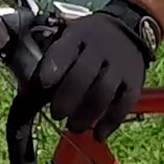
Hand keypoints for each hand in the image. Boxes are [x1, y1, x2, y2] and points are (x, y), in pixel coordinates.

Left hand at [30, 0, 160, 140]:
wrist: (129, 28)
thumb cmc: (87, 40)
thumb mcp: (69, 36)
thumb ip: (53, 58)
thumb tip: (29, 91)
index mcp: (78, 35)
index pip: (64, 50)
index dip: (52, 68)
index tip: (42, 85)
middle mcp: (100, 48)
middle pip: (82, 75)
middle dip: (66, 98)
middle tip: (56, 114)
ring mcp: (120, 65)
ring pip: (102, 93)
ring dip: (86, 115)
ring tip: (73, 127)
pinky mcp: (134, 82)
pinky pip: (123, 104)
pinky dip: (110, 123)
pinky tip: (98, 135)